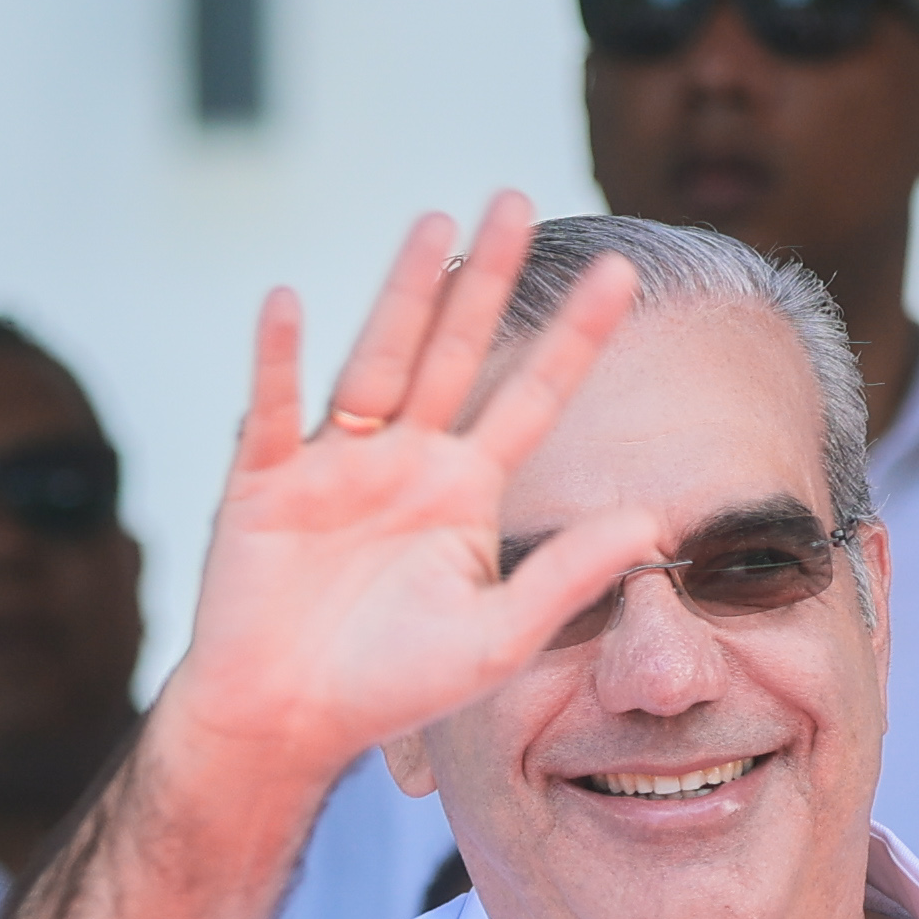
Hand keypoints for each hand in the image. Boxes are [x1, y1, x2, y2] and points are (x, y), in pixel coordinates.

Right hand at [145, 199, 660, 783]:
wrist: (286, 720)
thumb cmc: (390, 685)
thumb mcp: (496, 638)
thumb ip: (568, 577)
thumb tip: (652, 521)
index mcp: (463, 489)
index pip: (532, 396)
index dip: (575, 337)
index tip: (622, 274)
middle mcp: (405, 459)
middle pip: (454, 350)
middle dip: (487, 278)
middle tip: (517, 199)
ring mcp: (334, 463)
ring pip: (376, 361)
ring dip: (402, 294)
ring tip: (435, 224)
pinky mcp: (265, 482)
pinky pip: (274, 409)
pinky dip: (277, 358)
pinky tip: (287, 301)